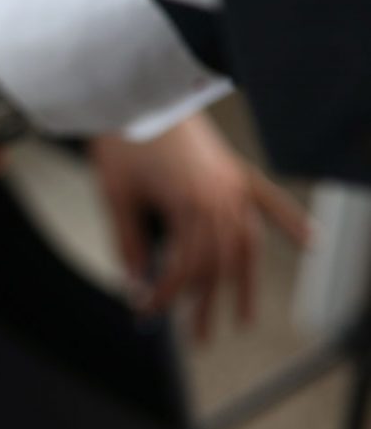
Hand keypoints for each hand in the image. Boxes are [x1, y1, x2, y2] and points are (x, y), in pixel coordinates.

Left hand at [91, 115, 311, 340]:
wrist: (134, 92)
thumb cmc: (120, 144)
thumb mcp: (116, 197)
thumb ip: (127, 244)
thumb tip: (133, 285)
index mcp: (188, 206)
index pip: (185, 268)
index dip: (166, 294)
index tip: (148, 312)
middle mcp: (220, 197)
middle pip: (218, 264)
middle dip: (205, 303)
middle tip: (198, 336)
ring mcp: (232, 183)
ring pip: (246, 243)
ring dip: (245, 283)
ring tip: (243, 317)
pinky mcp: (235, 168)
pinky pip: (269, 200)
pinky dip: (290, 221)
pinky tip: (311, 243)